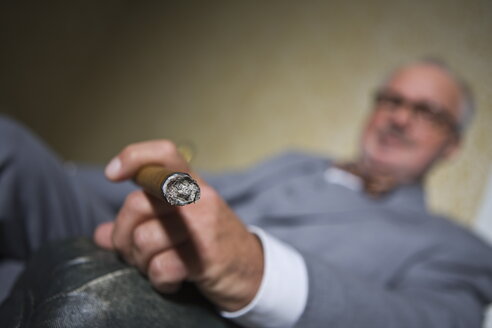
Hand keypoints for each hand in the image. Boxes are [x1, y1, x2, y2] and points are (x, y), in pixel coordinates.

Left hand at [93, 140, 263, 310]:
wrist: (253, 272)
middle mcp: (199, 198)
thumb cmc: (210, 244)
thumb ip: (139, 224)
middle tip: (133, 250)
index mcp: (191, 185)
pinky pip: (161, 267)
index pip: (165, 154)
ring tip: (157, 265)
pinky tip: (173, 279)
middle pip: (136, 204)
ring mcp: (205, 226)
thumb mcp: (177, 226)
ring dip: (141, 261)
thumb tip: (100, 234)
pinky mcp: (207, 257)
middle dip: (123, 234)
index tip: (111, 175)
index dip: (134, 157)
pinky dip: (159, 280)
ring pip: (143, 239)